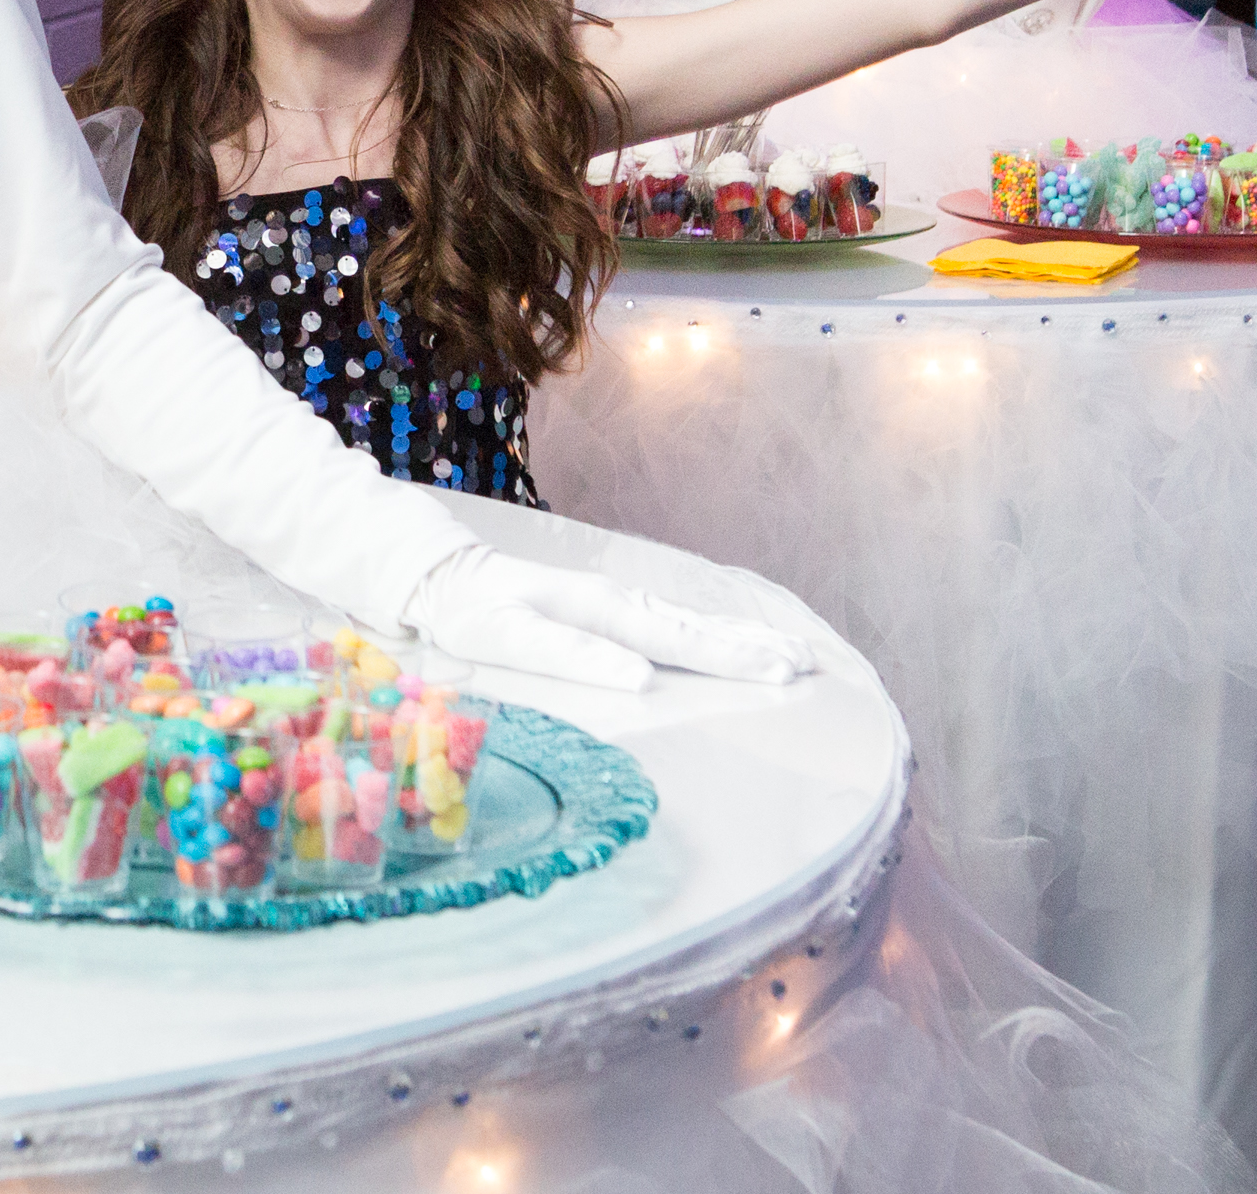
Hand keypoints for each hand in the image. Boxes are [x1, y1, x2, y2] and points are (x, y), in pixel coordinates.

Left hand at [400, 544, 816, 694]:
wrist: (446, 577)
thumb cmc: (475, 615)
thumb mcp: (512, 640)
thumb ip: (573, 657)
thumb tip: (640, 678)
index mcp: (605, 612)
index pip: (682, 641)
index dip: (734, 660)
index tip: (783, 673)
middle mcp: (620, 602)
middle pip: (700, 628)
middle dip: (755, 648)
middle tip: (810, 665)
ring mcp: (618, 602)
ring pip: (693, 621)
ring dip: (743, 637)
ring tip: (792, 650)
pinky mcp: (610, 608)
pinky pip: (675, 620)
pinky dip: (713, 629)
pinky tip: (730, 637)